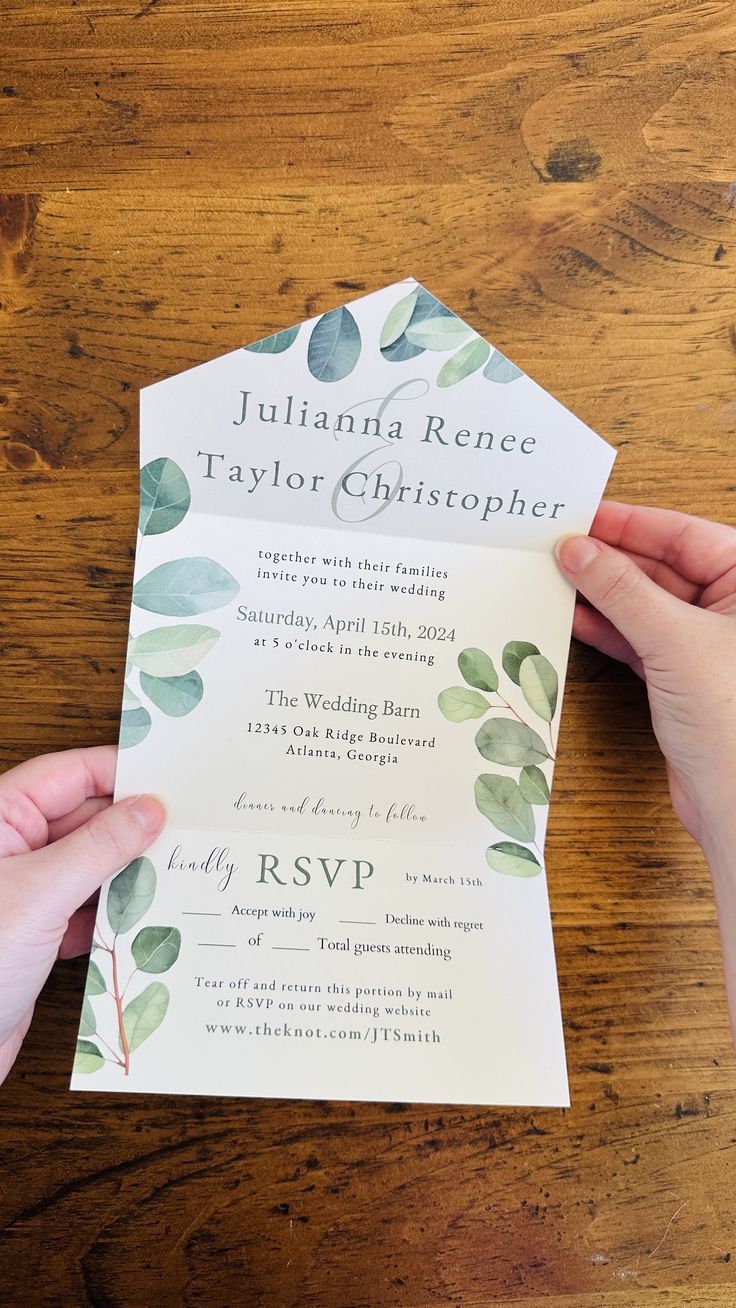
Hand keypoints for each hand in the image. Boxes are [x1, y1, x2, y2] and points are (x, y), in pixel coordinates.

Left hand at [0, 746, 164, 1084]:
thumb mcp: (42, 894)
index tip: (172, 778)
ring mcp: (24, 892)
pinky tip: (149, 919)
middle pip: (86, 818)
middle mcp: (11, 849)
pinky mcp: (35, 935)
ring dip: (130, 873)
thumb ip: (100, 847)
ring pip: (91, 866)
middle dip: (134, 825)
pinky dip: (116, 915)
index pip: (70, 774)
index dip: (120, 772)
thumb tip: (150, 808)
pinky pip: (88, 909)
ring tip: (180, 872)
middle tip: (190, 830)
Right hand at [556, 502, 735, 1040]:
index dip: (631, 523)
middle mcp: (730, 612)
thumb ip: (621, 590)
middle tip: (557, 547)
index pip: (684, 533)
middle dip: (610, 559)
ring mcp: (705, 646)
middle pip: (662, 567)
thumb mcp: (672, 638)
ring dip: (601, 595)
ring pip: (645, 605)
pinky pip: (638, 640)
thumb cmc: (732, 719)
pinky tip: (572, 618)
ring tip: (554, 578)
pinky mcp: (681, 680)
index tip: (583, 516)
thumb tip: (579, 549)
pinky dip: (606, 630)